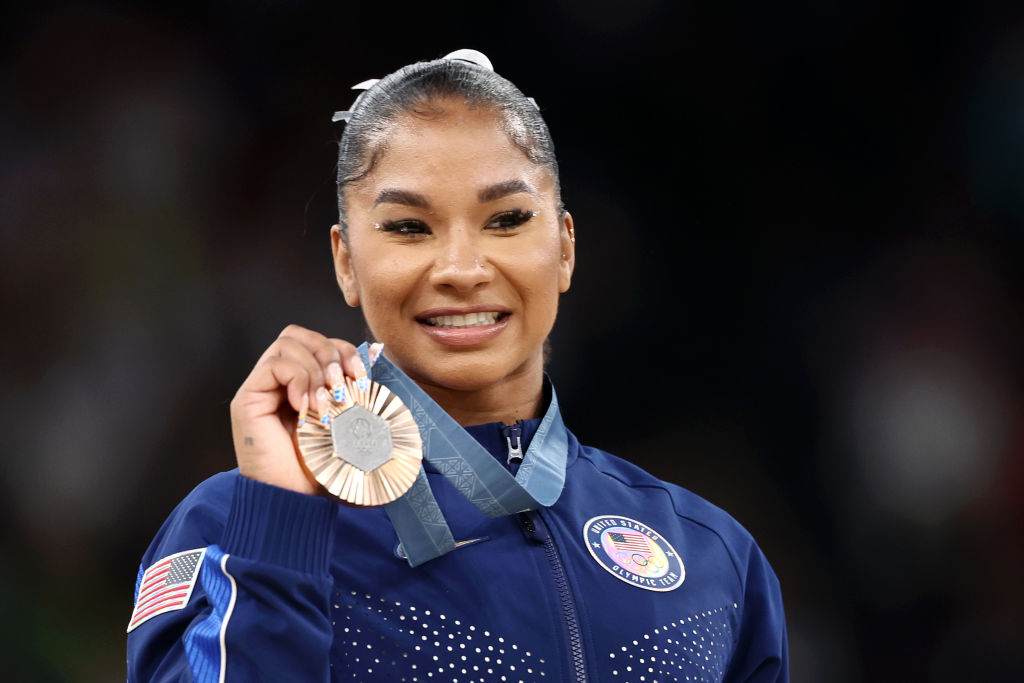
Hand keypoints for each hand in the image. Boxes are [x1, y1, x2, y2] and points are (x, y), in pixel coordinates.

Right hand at [229, 325, 368, 493]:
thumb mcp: (350, 426)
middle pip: (300, 334)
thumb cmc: (322, 471)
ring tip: (324, 403)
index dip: (343, 349)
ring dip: (315, 368)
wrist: (296, 502)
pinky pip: (275, 364)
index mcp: (303, 385)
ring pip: (288, 342)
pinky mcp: (248, 398)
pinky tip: (306, 408)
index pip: (319, 342)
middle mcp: (279, 383)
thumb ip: (357, 394)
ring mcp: (261, 388)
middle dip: (329, 351)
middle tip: (341, 385)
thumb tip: (378, 358)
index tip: (361, 376)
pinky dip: (299, 379)